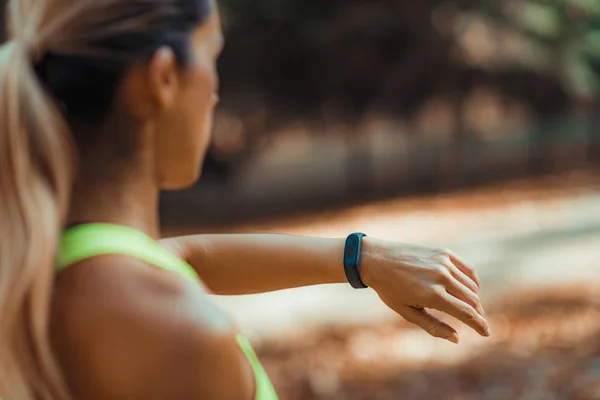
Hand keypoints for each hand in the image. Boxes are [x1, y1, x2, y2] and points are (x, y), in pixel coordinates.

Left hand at [360, 238, 490, 343]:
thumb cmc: (389, 289)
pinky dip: (472, 281)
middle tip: (476, 321)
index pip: (466, 313)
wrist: (376, 258)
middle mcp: (441, 277)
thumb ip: (433, 327)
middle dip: (477, 313)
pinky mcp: (444, 252)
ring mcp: (443, 262)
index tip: (486, 333)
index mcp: (432, 295)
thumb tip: (457, 339)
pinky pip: (468, 269)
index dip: (479, 325)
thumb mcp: (407, 312)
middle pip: (472, 300)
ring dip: (474, 299)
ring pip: (472, 285)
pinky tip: (469, 289)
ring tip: (468, 307)